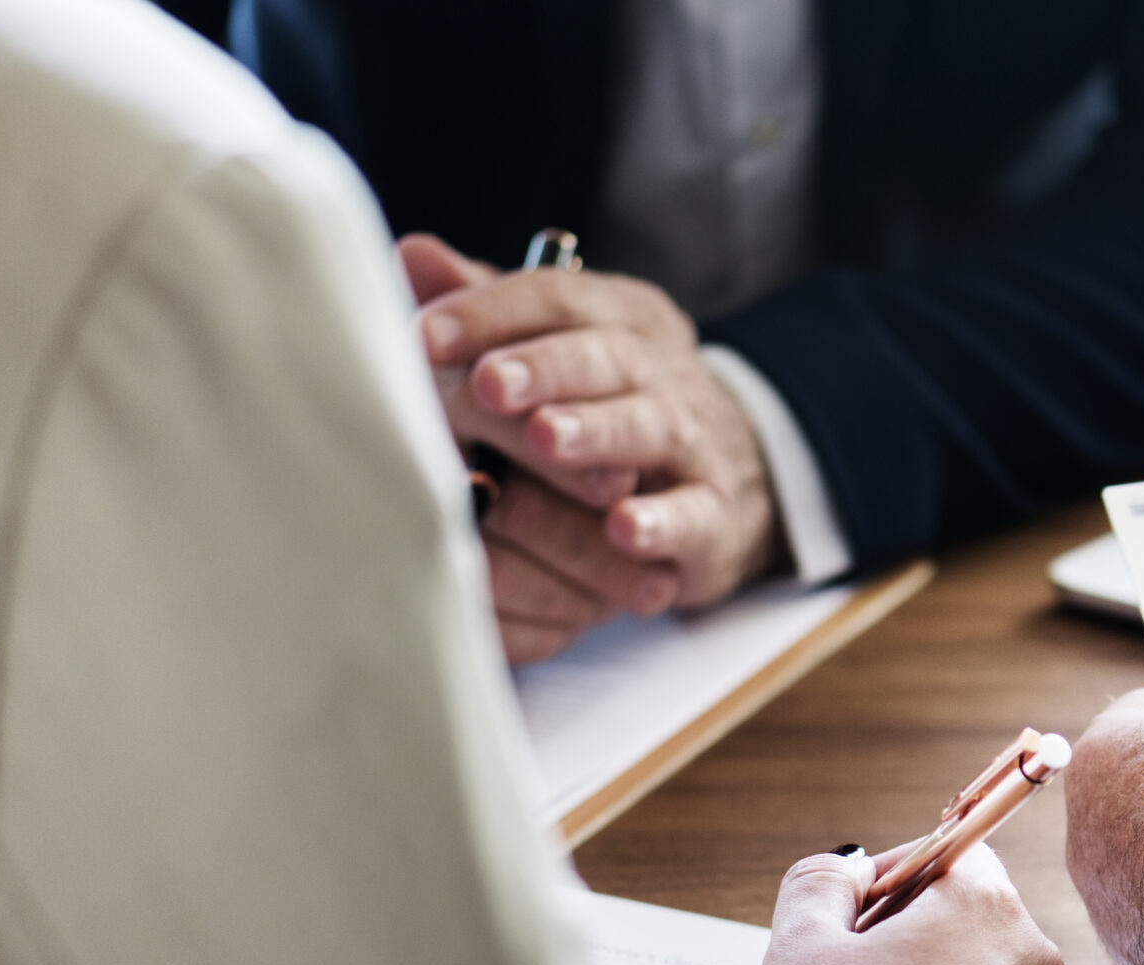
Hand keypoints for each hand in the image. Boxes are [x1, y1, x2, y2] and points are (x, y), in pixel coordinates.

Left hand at [400, 235, 781, 647]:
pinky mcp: (715, 517)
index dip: (490, 312)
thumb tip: (410, 256)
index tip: (424, 334)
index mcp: (623, 317)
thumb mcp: (559, 349)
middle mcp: (665, 370)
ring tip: (546, 438)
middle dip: (545, 367)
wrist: (734, 481)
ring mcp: (696, 442)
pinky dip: (661, 522)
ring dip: (598, 430)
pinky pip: (694, 516)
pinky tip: (622, 530)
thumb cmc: (618, 407)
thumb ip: (489, 312)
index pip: (557, 297)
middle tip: (487, 383)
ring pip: (651, 426)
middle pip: (608, 356)